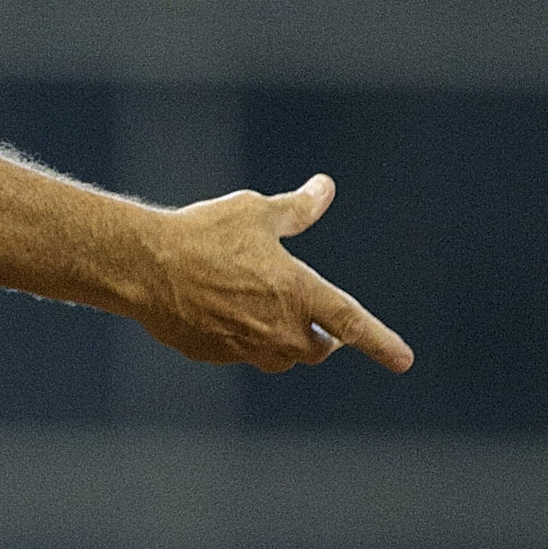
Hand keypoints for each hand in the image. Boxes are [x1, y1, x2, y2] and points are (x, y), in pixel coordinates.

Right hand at [137, 175, 413, 373]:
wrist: (144, 267)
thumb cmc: (203, 233)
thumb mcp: (256, 211)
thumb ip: (297, 208)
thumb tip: (324, 188)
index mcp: (297, 293)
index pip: (351, 323)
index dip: (381, 342)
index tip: (404, 360)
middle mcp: (277, 329)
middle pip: (317, 349)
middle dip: (324, 339)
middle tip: (323, 326)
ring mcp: (244, 347)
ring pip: (280, 357)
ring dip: (287, 343)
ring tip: (273, 318)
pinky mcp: (213, 354)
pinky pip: (240, 353)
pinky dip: (244, 338)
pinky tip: (223, 313)